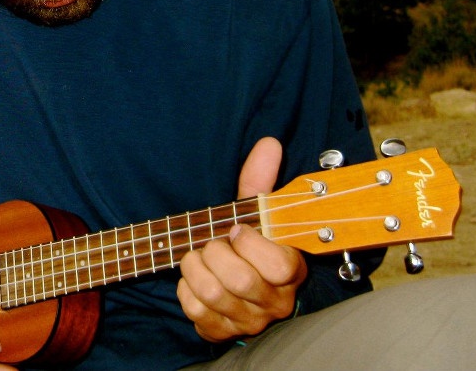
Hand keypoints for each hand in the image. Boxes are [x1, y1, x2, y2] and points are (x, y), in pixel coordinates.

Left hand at [175, 137, 307, 342]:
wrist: (234, 284)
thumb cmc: (247, 244)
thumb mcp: (255, 213)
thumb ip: (260, 181)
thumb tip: (268, 143)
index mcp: (291, 271)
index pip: (278, 265)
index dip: (250, 243)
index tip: (237, 230)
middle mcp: (274, 302)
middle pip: (240, 279)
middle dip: (214, 251)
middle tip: (211, 242)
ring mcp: (248, 321)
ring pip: (212, 293)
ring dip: (194, 266)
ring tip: (198, 256)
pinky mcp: (220, 331)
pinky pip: (194, 310)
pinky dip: (184, 288)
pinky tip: (193, 279)